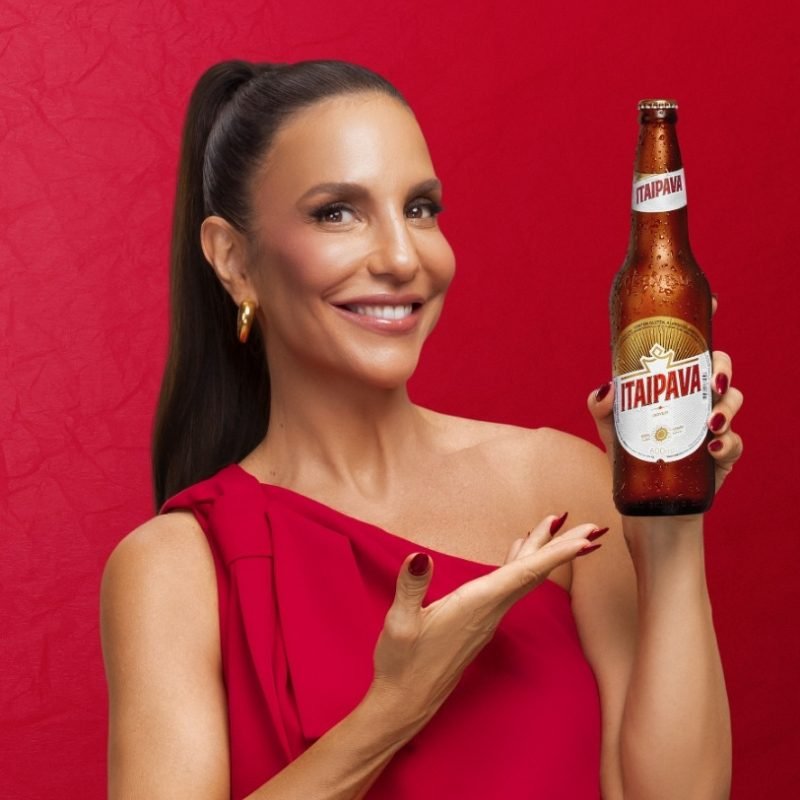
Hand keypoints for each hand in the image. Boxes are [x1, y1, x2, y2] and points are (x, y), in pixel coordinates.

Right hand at [368, 515, 604, 730]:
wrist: (404, 701)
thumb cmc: (401, 664)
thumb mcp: (400, 623)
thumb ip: (411, 588)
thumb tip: (420, 556)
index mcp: (476, 605)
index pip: (523, 574)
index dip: (555, 555)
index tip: (585, 541)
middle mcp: (490, 610)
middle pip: (534, 573)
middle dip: (563, 548)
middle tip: (593, 526)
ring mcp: (487, 617)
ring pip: (523, 578)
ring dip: (543, 551)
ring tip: (556, 526)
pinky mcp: (480, 620)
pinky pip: (509, 585)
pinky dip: (520, 563)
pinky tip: (517, 551)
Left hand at [587, 298, 743, 493]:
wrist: (641, 496)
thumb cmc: (627, 450)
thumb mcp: (608, 423)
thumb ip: (601, 404)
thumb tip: (607, 390)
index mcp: (673, 381)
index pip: (693, 346)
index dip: (704, 322)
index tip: (711, 304)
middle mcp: (695, 396)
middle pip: (720, 368)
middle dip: (722, 368)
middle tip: (711, 382)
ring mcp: (712, 423)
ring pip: (733, 401)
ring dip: (726, 408)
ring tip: (710, 422)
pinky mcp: (721, 454)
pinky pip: (735, 444)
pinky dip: (727, 444)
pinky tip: (712, 447)